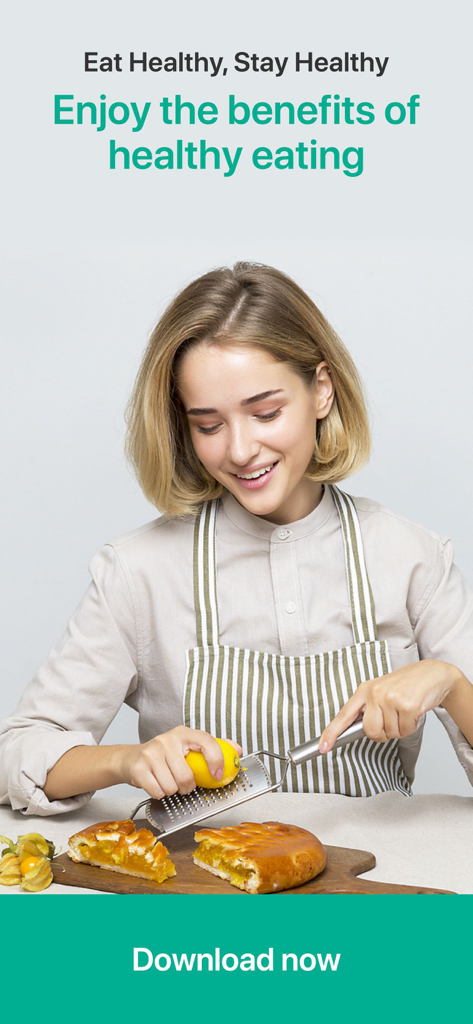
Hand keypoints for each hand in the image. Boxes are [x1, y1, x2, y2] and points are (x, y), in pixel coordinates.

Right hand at [120, 726, 241, 800]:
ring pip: (172, 787)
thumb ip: (212, 747)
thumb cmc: (162, 756)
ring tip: (165, 780)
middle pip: (187, 776)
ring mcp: (151, 753)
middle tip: (181, 781)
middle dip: (187, 786)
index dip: (216, 759)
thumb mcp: (186, 747)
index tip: (218, 774)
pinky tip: (155, 783)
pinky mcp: (139, 768)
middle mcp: (166, 740)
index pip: (206, 741)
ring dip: (171, 790)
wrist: (129, 759)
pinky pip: (158, 792)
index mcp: (182, 733)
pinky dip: (158, 793)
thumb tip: (237, 750)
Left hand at [319, 659, 461, 752]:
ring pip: (390, 733)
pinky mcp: (406, 705)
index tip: (323, 748)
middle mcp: (374, 693)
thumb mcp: (381, 691)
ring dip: (400, 729)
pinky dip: (411, 726)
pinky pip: (405, 730)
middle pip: (370, 732)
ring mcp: (390, 698)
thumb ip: (368, 708)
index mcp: (364, 690)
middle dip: (382, 733)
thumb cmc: (405, 685)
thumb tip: (358, 730)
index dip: (331, 733)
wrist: (431, 674)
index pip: (344, 715)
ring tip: (404, 712)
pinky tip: (413, 712)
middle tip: (392, 721)